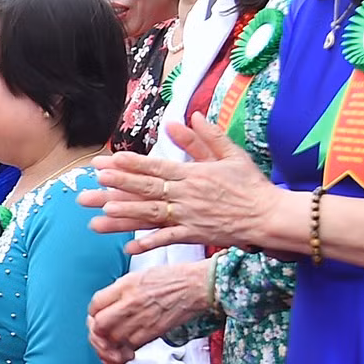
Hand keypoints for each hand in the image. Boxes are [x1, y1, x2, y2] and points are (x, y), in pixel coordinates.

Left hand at [81, 115, 283, 253]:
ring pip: (152, 214)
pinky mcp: (195, 235)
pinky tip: (129, 247)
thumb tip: (189, 116)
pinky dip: (149, 243)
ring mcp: (190, 216)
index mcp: (193, 174)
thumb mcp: (232, 155)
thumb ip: (207, 137)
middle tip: (93, 185)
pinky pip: (168, 239)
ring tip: (102, 213)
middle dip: (118, 186)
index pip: (156, 168)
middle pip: (147, 189)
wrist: (270, 215)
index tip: (108, 161)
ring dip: (126, 214)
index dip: (131, 165)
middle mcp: (187, 194)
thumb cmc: (251, 184)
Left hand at [86, 261, 216, 363]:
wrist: (199, 285)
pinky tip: (127, 352)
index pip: (95, 304)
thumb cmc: (174, 278)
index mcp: (125, 285)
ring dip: (109, 346)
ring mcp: (141, 318)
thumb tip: (108, 304)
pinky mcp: (153, 331)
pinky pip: (130, 347)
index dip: (93, 314)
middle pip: (99, 324)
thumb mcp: (141, 275)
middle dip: (97, 332)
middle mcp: (130, 302)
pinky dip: (124, 353)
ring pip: (112, 339)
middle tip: (102, 335)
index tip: (97, 318)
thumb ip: (121, 290)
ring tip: (113, 347)